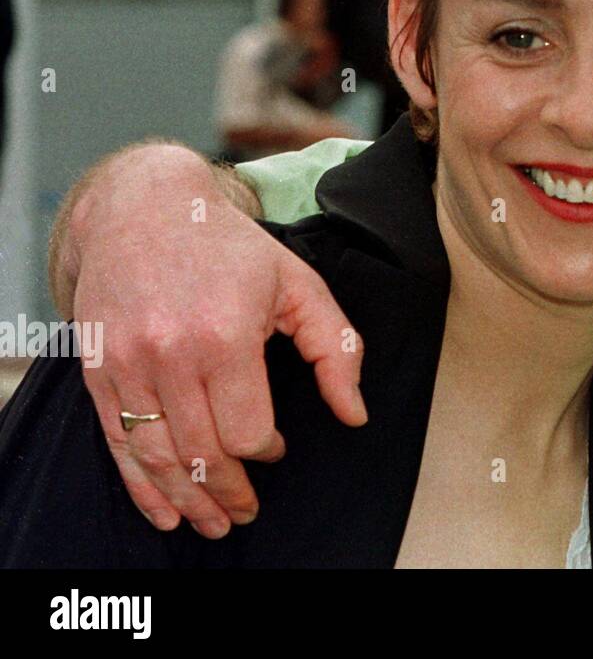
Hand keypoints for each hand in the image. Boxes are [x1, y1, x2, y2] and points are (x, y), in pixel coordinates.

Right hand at [59, 145, 366, 537]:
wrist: (145, 209)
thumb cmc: (233, 249)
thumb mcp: (300, 285)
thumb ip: (336, 350)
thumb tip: (355, 415)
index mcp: (226, 336)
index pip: (248, 430)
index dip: (267, 451)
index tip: (276, 449)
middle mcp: (171, 355)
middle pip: (203, 453)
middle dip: (230, 491)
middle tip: (246, 512)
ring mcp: (127, 364)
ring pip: (158, 458)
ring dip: (188, 501)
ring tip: (211, 524)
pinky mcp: (97, 369)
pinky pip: (117, 443)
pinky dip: (140, 485)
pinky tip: (163, 510)